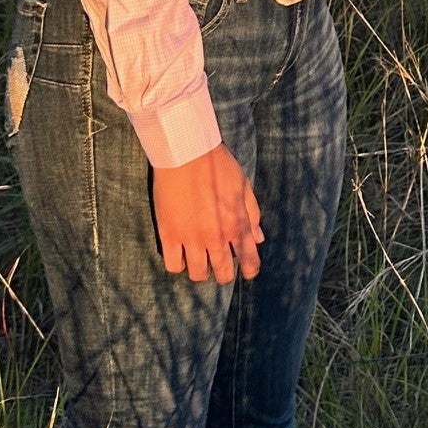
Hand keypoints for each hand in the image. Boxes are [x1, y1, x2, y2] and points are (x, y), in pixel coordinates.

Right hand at [152, 143, 262, 283]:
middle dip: (224, 274)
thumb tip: (258, 238)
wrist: (187, 153)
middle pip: (222, 273)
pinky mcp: (169, 235)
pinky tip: (180, 253)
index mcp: (238, 224)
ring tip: (199, 260)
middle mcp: (217, 237)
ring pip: (197, 274)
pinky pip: (173, 265)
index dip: (249, 270)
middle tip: (219, 267)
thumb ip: (252, 215)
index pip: (249, 261)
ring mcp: (192, 238)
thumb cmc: (219, 165)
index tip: (247, 271)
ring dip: (200, 270)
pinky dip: (178, 264)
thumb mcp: (244, 186)